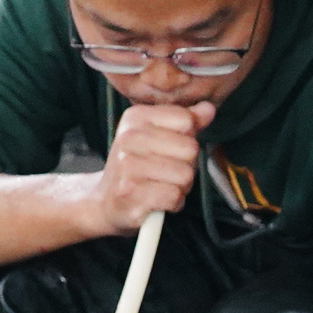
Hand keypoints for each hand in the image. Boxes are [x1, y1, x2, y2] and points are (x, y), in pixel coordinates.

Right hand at [91, 100, 207, 234]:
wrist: (104, 202)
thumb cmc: (136, 168)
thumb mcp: (156, 137)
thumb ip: (184, 122)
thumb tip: (208, 109)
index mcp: (136, 118)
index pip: (186, 120)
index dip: (188, 139)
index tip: (170, 149)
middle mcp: (129, 138)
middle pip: (190, 149)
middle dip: (187, 166)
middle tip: (167, 172)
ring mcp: (128, 167)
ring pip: (185, 175)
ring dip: (181, 187)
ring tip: (162, 186)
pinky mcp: (132, 194)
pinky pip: (175, 197)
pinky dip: (173, 203)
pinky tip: (158, 201)